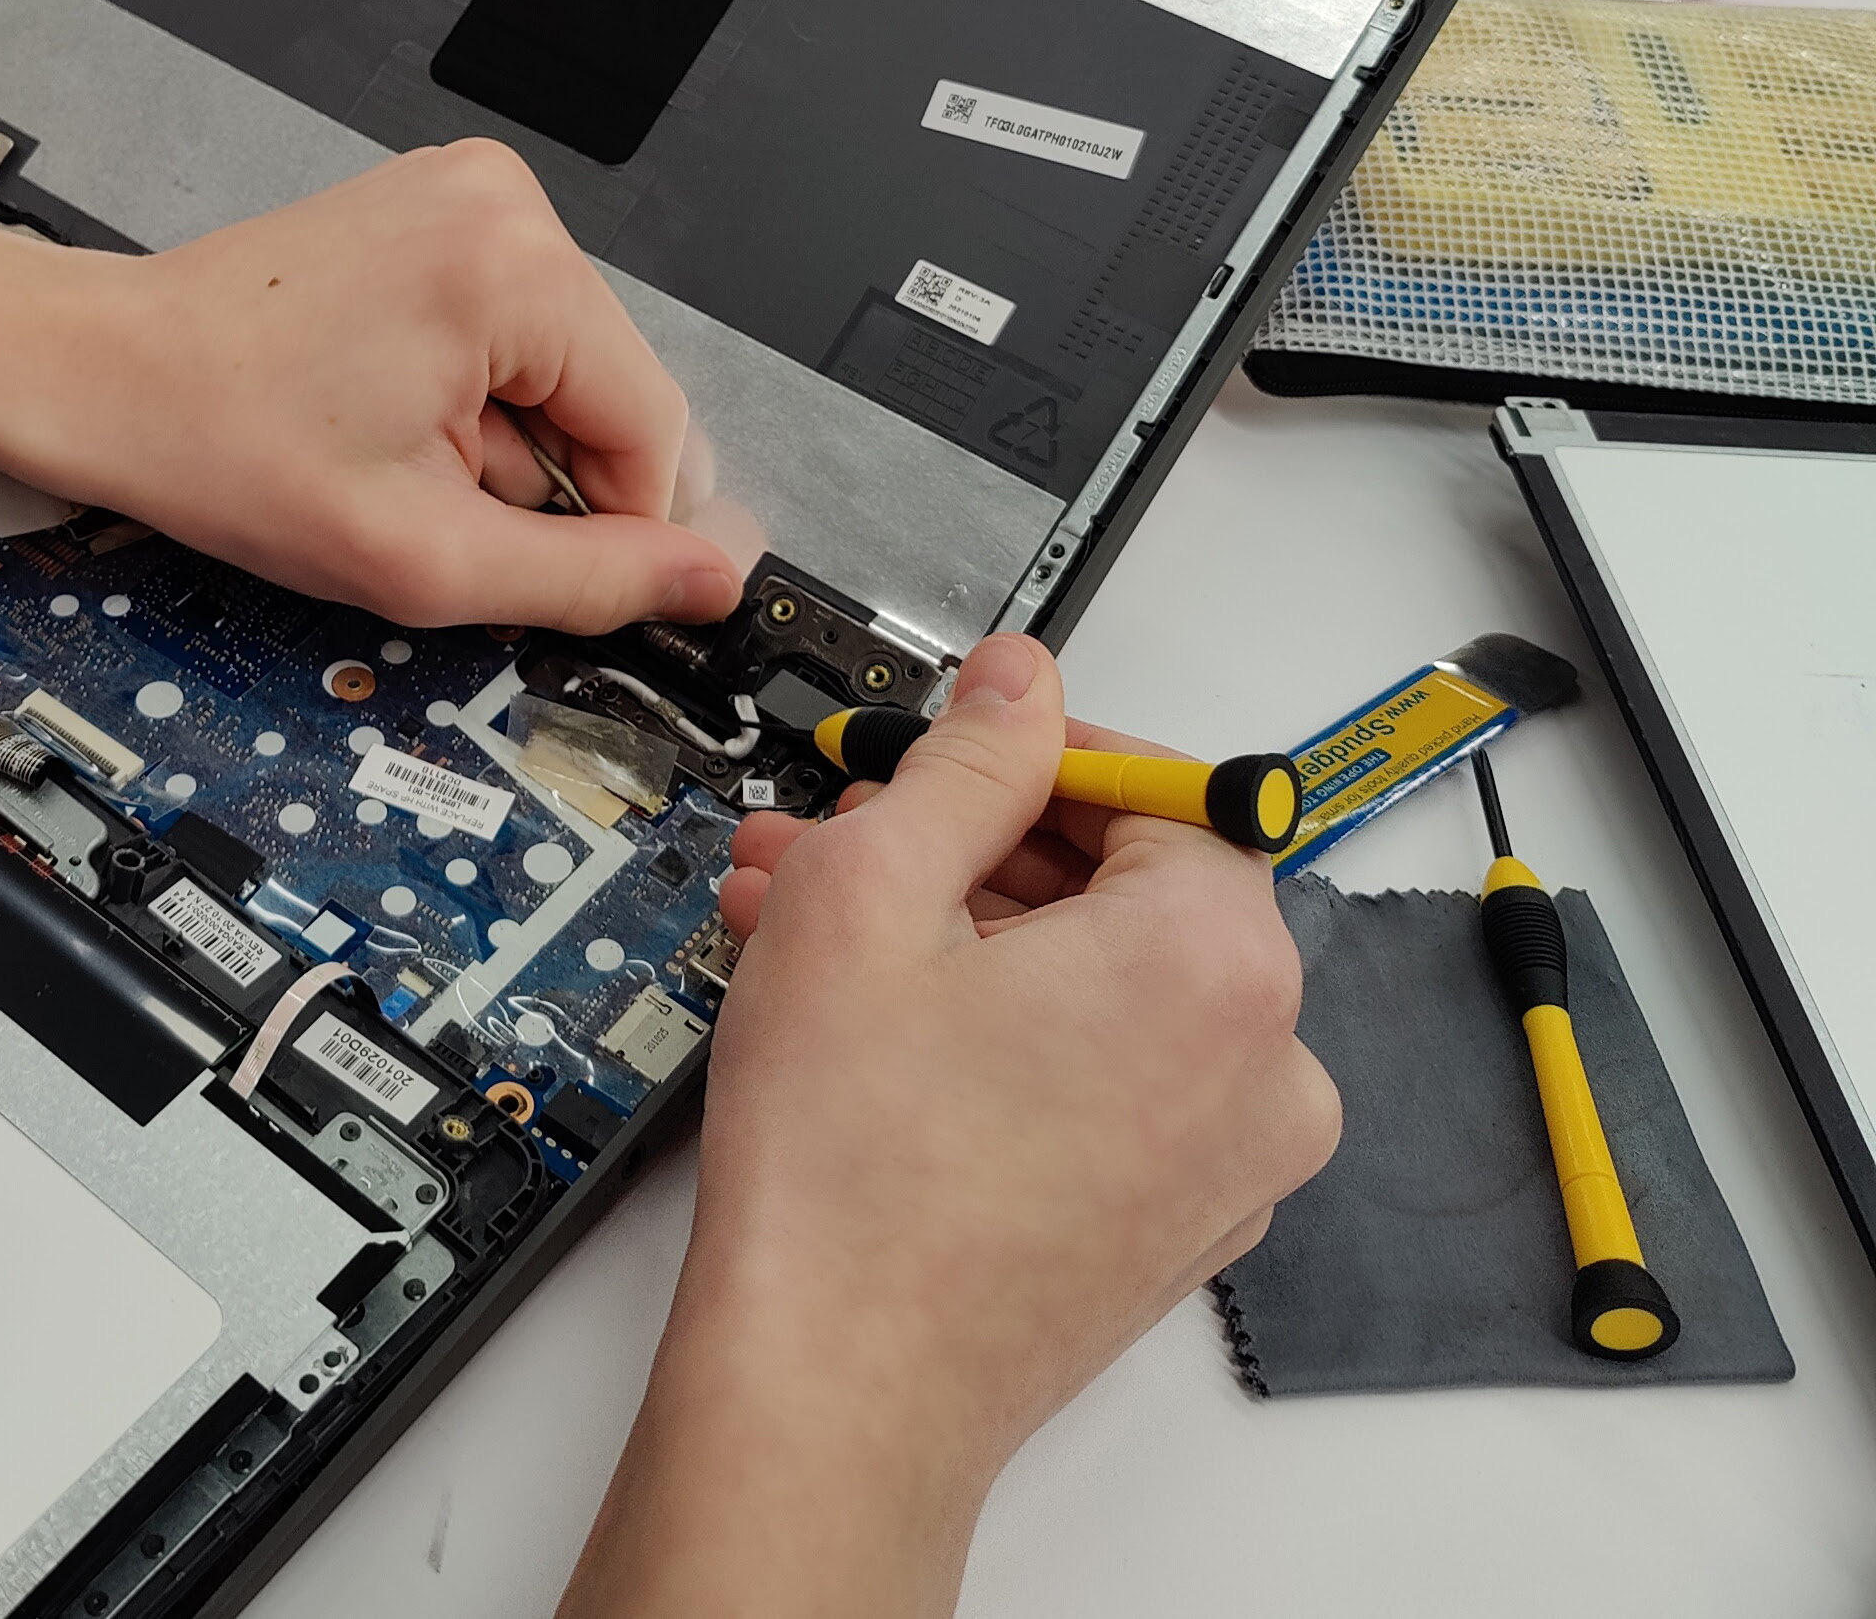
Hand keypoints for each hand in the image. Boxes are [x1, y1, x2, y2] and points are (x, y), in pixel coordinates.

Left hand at [0, 140, 744, 636]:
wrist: (99, 374)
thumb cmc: (215, 438)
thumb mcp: (420, 553)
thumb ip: (587, 578)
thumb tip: (704, 581)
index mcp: (513, 265)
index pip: (657, 431)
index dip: (613, 529)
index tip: (555, 575)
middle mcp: (503, 205)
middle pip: (613, 394)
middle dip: (540, 478)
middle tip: (428, 503)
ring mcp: (466, 199)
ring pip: (562, 373)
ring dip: (500, 443)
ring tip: (392, 453)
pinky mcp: (434, 215)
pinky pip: (510, 334)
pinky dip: (468, 398)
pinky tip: (386, 414)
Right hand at [559, 635, 1338, 1618]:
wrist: (834, 1393)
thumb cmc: (852, 1169)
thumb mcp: (873, 888)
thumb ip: (968, 758)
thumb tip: (1023, 683)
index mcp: (1217, 961)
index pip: (1158, 789)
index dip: (1029, 756)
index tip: (942, 754)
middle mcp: (1265, 1064)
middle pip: (1126, 887)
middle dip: (965, 850)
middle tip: (838, 840)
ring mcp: (1231, 1160)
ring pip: (1099, 984)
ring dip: (960, 937)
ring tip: (810, 929)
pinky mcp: (1178, 1223)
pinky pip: (1104, 1075)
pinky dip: (1004, 1032)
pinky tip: (871, 1021)